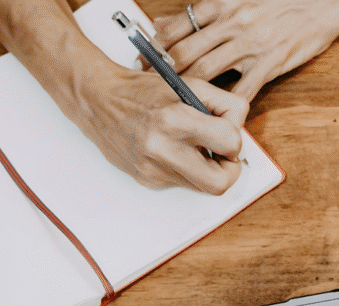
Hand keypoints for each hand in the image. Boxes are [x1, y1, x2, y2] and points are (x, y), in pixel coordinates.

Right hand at [71, 56, 247, 193]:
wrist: (98, 101)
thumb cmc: (142, 91)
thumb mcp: (188, 85)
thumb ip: (223, 103)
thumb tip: (240, 126)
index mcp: (175, 120)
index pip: (230, 143)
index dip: (235, 136)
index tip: (226, 128)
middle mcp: (163, 149)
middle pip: (220, 184)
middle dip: (229, 170)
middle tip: (222, 153)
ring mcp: (153, 170)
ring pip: (202, 187)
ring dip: (208, 170)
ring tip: (196, 147)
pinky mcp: (147, 180)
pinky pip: (182, 183)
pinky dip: (186, 169)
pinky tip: (173, 150)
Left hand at [154, 0, 338, 100]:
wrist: (325, 0)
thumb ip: (208, 12)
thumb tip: (173, 22)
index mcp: (221, 5)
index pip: (175, 27)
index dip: (155, 46)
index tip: (146, 60)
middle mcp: (231, 24)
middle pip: (184, 53)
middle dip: (163, 74)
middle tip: (151, 90)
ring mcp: (249, 45)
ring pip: (205, 73)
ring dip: (187, 94)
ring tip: (175, 109)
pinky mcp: (269, 63)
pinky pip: (241, 91)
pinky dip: (226, 108)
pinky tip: (216, 119)